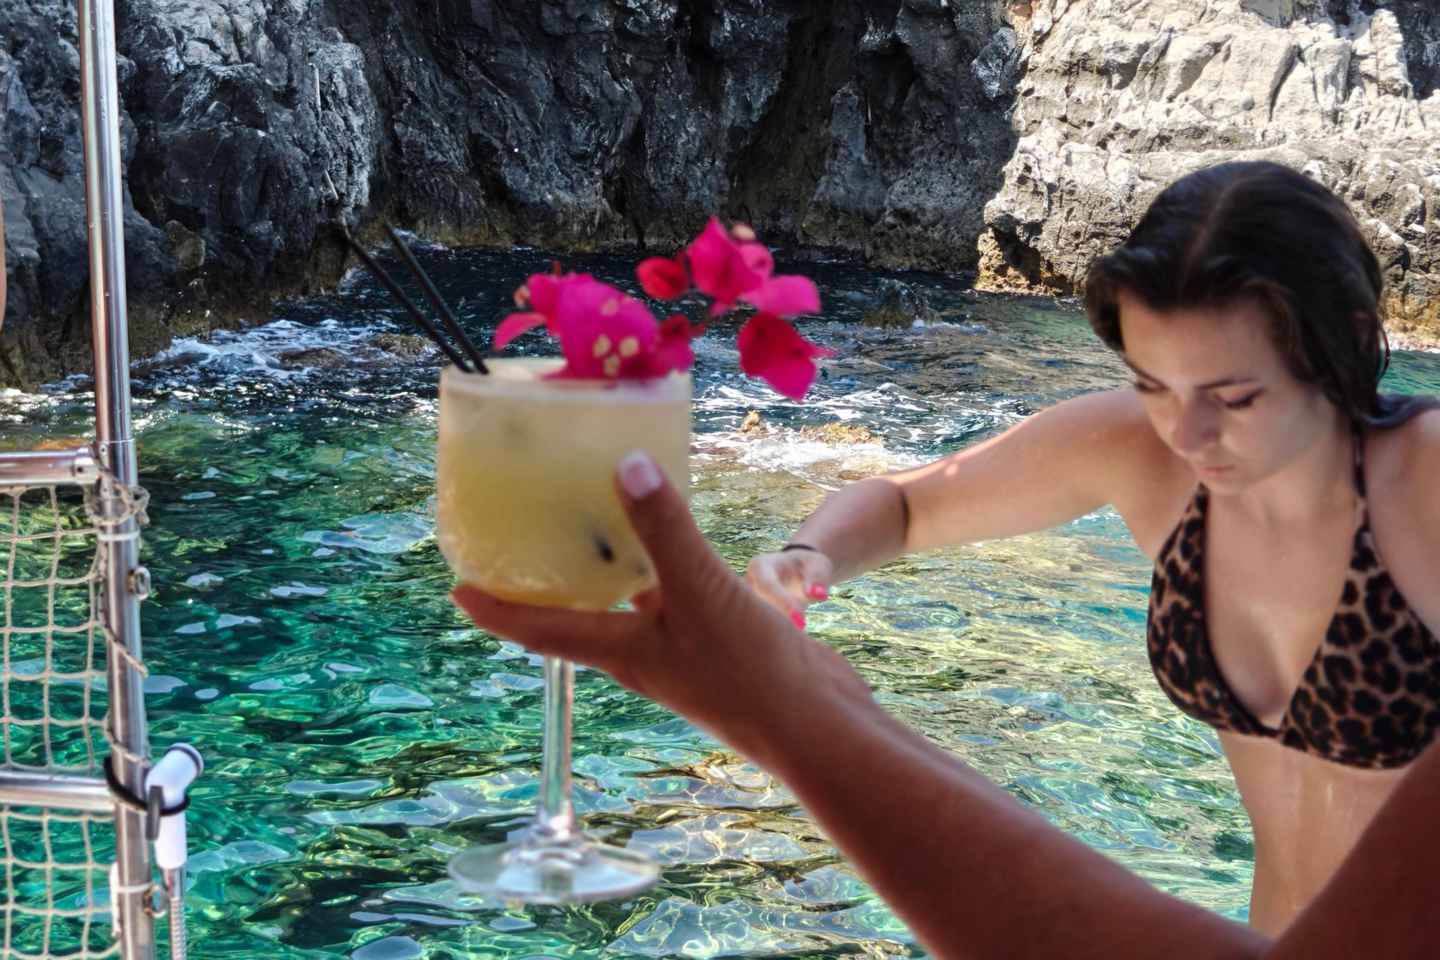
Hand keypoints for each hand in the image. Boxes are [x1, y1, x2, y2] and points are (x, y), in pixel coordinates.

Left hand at [451, 451, 867, 751]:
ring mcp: (679, 648)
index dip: (493, 609)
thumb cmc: (748, 672)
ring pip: (629, 601)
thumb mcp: (700, 591)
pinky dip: (664, 563)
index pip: (536, 629)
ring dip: (608, 567)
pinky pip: (675, 594)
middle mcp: (639, 652)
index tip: (455, 587)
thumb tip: (625, 465)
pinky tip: (674, 531)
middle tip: (523, 536)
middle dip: (547, 580)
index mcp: (619, 651)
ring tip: (593, 516)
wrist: (816, 724)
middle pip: (577, 613)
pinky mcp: (716, 640)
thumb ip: (663, 530)